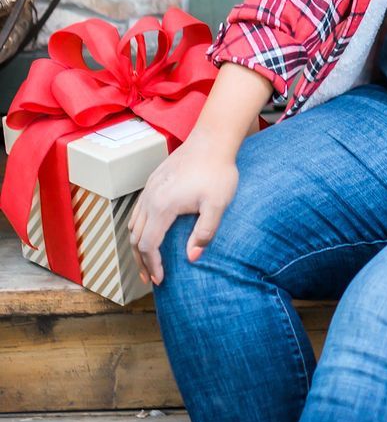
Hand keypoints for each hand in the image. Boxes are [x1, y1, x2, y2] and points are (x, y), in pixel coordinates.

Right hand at [128, 129, 239, 288]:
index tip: (161, 281)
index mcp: (162, 206)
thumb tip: (192, 258)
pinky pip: (137, 211)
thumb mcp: (217, 205)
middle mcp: (149, 198)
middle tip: (151, 280)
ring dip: (138, 246)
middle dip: (141, 262)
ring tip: (148, 262)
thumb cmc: (218, 172)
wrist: (212, 140)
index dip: (152, 266)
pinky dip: (139, 229)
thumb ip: (205, 233)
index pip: (148, 245)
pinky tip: (149, 235)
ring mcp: (149, 189)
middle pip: (135, 238)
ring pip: (133, 224)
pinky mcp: (153, 182)